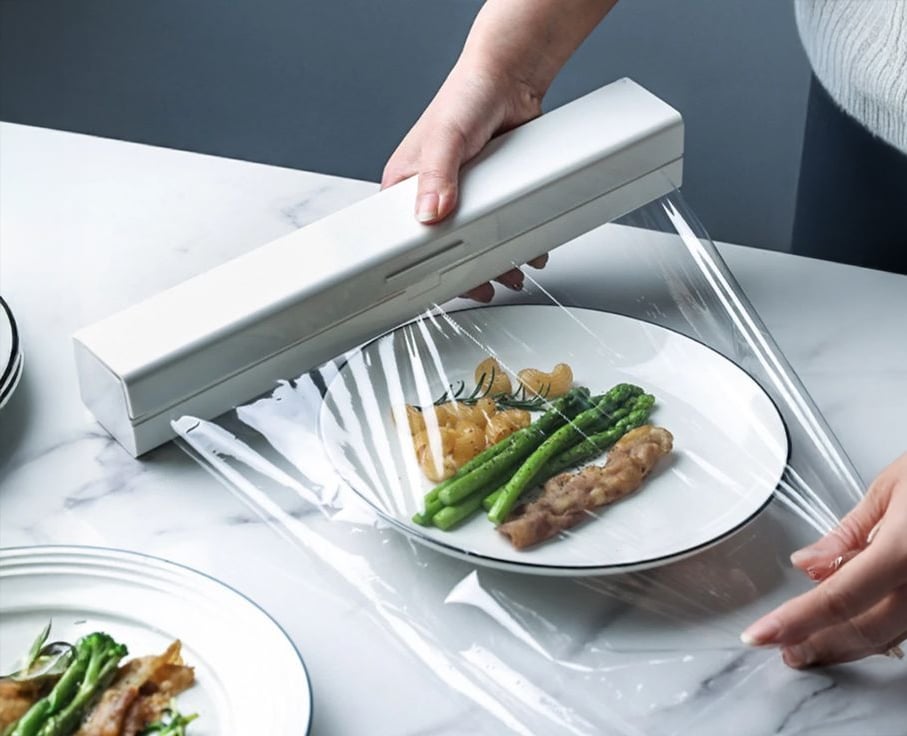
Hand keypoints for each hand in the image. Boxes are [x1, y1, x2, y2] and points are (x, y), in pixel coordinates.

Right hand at [380, 0, 616, 301]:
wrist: (510, 79)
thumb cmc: (467, 96)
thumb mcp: (446, 137)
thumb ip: (437, 174)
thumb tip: (430, 211)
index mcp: (404, 184)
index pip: (403, 236)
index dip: (422, 265)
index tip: (439, 284)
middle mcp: (429, 193)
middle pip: (443, 247)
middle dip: (465, 271)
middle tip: (483, 286)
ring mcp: (461, 196)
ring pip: (473, 241)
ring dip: (494, 260)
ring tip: (511, 274)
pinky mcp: (489, 193)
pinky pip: (497, 225)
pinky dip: (512, 240)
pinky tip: (525, 251)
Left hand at [741, 453, 906, 666]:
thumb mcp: (889, 488)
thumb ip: (847, 533)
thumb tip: (809, 564)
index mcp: (906, 549)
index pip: (836, 598)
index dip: (794, 621)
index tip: (760, 635)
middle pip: (865, 630)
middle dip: (818, 643)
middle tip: (783, 646)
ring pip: (892, 636)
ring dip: (847, 642)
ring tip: (811, 640)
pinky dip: (881, 628)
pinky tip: (855, 625)